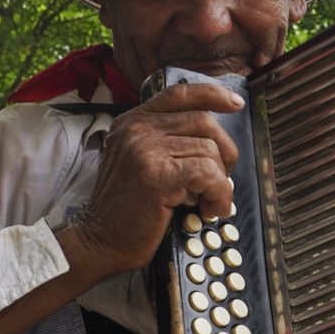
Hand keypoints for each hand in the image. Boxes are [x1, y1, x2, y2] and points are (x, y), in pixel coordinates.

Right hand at [65, 82, 243, 276]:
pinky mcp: (158, 174)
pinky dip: (219, 194)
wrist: (99, 240)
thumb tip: (212, 139)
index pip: (180, 93)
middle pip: (203, 121)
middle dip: (224, 152)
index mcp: (133, 121)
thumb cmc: (126, 209)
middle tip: (220, 181)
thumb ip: (165, 142)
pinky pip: (208, 173)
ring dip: (220, 182)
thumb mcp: (138, 162)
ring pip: (209, 150)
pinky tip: (210, 210)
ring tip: (209, 203)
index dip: (212, 94)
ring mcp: (146, 149)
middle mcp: (137, 129)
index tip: (235, 104)